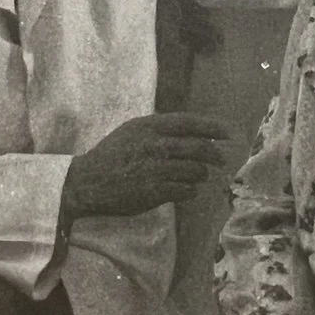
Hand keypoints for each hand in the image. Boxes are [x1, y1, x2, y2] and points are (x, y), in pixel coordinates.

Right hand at [60, 112, 231, 221]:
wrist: (87, 181)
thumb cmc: (111, 155)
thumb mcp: (131, 131)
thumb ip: (157, 128)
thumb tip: (189, 130)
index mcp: (150, 126)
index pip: (190, 123)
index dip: (212, 127)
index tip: (227, 133)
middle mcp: (155, 144)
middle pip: (198, 148)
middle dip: (214, 154)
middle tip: (222, 159)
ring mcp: (156, 169)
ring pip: (195, 170)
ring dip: (201, 174)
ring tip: (199, 176)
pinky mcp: (154, 191)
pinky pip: (185, 190)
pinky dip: (190, 191)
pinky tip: (187, 190)